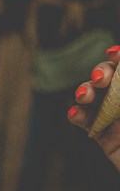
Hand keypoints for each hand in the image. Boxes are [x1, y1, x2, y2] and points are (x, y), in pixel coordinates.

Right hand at [70, 46, 119, 171]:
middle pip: (110, 74)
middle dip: (102, 71)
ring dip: (84, 89)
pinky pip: (84, 119)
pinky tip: (75, 114)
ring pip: (92, 94)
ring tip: (84, 96)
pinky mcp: (103, 135)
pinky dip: (75, 113)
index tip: (116, 55)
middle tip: (100, 79)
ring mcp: (117, 116)